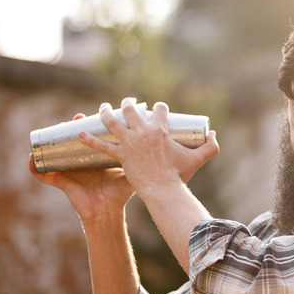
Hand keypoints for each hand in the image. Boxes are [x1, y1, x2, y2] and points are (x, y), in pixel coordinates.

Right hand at [29, 112, 134, 221]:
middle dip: (71, 128)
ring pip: (56, 154)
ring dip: (51, 142)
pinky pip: (45, 175)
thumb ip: (141, 162)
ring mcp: (70, 172)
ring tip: (51, 132)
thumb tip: (158, 148)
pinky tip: (30, 159)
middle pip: (73, 142)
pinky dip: (35, 168)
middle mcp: (81, 164)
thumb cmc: (119, 194)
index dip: (90, 126)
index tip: (94, 113)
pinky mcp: (62, 183)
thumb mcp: (129, 174)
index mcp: (95, 160)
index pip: (91, 138)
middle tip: (76, 117)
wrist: (108, 212)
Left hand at [78, 98, 219, 196]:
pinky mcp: (121, 155)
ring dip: (105, 112)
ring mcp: (130, 143)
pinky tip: (79, 132)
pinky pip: (101, 146)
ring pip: (113, 121)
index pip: (159, 109)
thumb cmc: (180, 175)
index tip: (156, 110)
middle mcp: (144, 132)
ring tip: (102, 108)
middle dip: (128, 103)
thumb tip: (214, 135)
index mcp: (161, 129)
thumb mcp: (198, 159)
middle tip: (127, 104)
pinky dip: (89, 139)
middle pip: (131, 109)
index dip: (158, 107)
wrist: (164, 190)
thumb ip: (211, 147)